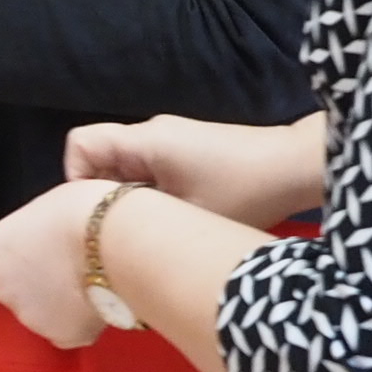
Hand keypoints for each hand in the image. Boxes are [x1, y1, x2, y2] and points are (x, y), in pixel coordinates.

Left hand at [0, 177, 113, 350]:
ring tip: (90, 284)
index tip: (38, 257)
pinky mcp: (62, 336)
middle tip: (68, 269)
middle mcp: (3, 290)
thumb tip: (46, 227)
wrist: (118, 243)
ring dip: (59, 304)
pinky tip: (99, 301)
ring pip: (42, 316)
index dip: (16, 264)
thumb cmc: (84, 212)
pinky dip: (82, 321)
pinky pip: (69, 331)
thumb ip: (35, 228)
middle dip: (37, 286)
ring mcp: (30, 318)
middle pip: (15, 293)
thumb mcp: (47, 205)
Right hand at [63, 113, 327, 227]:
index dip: (75, 178)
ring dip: (125, 195)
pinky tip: (168, 217)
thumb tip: (108, 240)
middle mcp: (151, 132)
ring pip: (122, 165)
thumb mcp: (188, 216)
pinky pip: (145, 166)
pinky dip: (145, 191)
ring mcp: (170, 138)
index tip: (94, 215)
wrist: (296, 167)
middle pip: (98, 156)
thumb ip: (140, 223)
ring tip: (146, 226)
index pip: (80, 144)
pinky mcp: (185, 148)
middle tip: (117, 229)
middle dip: (100, 193)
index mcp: (146, 141)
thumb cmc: (245, 191)